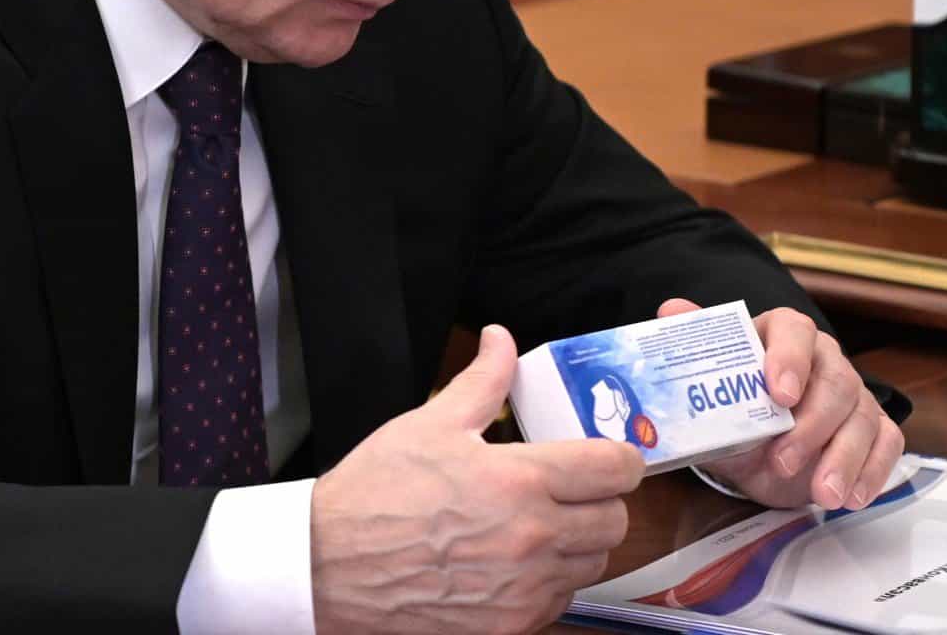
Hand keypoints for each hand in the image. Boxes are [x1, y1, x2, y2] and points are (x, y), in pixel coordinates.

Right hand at [310, 325, 643, 634]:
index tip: (606, 458)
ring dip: (577, 544)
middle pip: (616, 523)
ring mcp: (523, 590)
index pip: (615, 469)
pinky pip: (558, 604)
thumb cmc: (374, 493)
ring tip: (540, 526)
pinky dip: (549, 584)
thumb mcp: (428, 424)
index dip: (620, 458)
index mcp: (519, 480)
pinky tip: (515, 565)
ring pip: (592, 566)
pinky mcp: (507, 627)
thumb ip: (481, 381)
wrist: (327, 565)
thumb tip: (501, 339)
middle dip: (600, 502)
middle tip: (570, 491)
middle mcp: (533, 539)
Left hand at [657, 299, 902, 511]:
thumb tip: (670, 310)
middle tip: (782, 462)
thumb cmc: (733, 410)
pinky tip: (851, 497)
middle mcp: (825, 360)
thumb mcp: (709, 386)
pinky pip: (886, 444)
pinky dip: (873, 471)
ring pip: (863, 418)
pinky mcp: (874, 430)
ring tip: (822, 495)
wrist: (753, 452)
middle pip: (835, 382)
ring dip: (844, 459)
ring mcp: (854, 396)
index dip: (789, 359)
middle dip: (812, 427)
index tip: (779, 395)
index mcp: (783, 336)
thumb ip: (694, 346)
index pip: (794, 331)